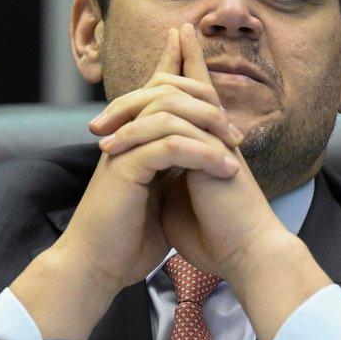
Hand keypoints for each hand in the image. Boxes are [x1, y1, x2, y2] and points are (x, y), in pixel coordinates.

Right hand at [10, 24, 243, 339]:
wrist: (96, 268)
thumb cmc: (126, 240)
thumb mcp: (158, 201)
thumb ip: (173, 175)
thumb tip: (201, 167)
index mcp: (131, 141)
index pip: (157, 95)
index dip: (183, 79)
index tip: (220, 95)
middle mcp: (124, 138)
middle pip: (165, 93)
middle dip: (206, 103)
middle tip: (235, 134)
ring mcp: (122, 150)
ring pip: (167, 114)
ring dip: (208, 129)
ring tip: (234, 151)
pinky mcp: (125, 169)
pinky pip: (169, 146)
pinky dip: (201, 154)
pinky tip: (223, 169)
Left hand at [99, 24, 331, 339]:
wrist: (243, 256)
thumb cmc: (213, 235)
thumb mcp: (177, 200)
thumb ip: (163, 178)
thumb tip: (142, 172)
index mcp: (203, 143)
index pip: (184, 101)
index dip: (165, 83)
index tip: (125, 96)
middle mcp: (209, 135)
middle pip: (176, 88)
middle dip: (140, 88)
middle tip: (101, 116)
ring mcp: (211, 138)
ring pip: (171, 99)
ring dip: (129, 110)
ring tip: (97, 130)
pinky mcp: (211, 150)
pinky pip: (171, 126)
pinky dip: (136, 133)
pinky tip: (112, 148)